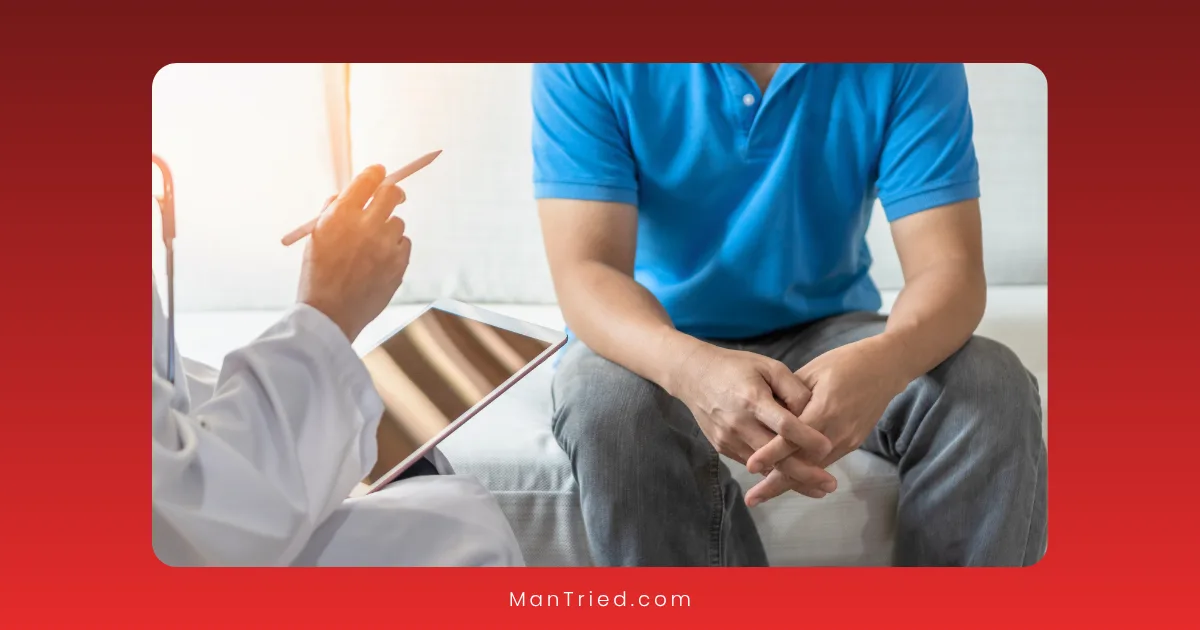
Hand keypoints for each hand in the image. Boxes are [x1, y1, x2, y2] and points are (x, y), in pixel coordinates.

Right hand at [296, 165, 411, 341]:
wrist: (330, 313)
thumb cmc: (318, 273)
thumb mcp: (316, 236)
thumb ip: (333, 210)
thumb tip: (349, 192)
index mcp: (341, 216)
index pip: (367, 181)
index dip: (375, 173)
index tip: (379, 172)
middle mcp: (366, 226)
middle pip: (392, 193)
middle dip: (393, 192)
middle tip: (393, 195)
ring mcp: (385, 245)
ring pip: (398, 222)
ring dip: (388, 228)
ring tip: (372, 247)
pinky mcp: (399, 263)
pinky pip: (404, 244)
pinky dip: (395, 249)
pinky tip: (378, 263)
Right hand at [668, 340, 836, 496]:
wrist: (693, 376)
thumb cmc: (737, 367)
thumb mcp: (769, 367)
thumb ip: (793, 389)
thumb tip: (814, 411)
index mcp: (752, 400)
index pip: (784, 426)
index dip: (807, 438)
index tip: (828, 447)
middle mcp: (739, 424)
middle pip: (775, 457)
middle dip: (805, 473)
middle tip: (830, 486)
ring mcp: (728, 439)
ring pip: (764, 467)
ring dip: (792, 480)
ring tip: (818, 489)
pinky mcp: (723, 447)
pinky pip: (752, 464)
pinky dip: (773, 472)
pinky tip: (793, 479)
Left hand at [743, 335, 910, 505]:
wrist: (885, 368)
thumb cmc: (844, 363)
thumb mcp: (812, 372)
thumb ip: (789, 397)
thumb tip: (764, 415)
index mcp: (824, 408)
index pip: (792, 438)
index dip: (770, 453)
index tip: (749, 466)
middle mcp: (837, 431)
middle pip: (802, 463)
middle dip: (776, 483)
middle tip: (752, 499)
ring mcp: (847, 440)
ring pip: (814, 468)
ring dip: (789, 483)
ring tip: (763, 495)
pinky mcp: (853, 443)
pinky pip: (825, 462)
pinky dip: (806, 473)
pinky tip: (788, 481)